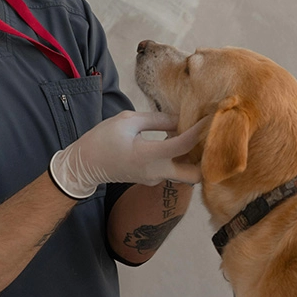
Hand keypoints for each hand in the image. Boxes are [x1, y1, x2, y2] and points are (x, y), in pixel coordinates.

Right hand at [49, 112, 205, 198]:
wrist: (84, 166)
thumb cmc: (102, 140)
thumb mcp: (127, 121)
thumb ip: (157, 119)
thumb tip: (180, 118)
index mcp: (149, 155)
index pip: (184, 145)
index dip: (200, 130)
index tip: (212, 117)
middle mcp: (156, 172)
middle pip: (195, 175)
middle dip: (206, 159)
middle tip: (208, 137)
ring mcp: (155, 178)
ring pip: (185, 174)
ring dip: (194, 158)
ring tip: (195, 135)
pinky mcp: (152, 179)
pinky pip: (173, 170)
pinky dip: (180, 158)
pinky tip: (178, 140)